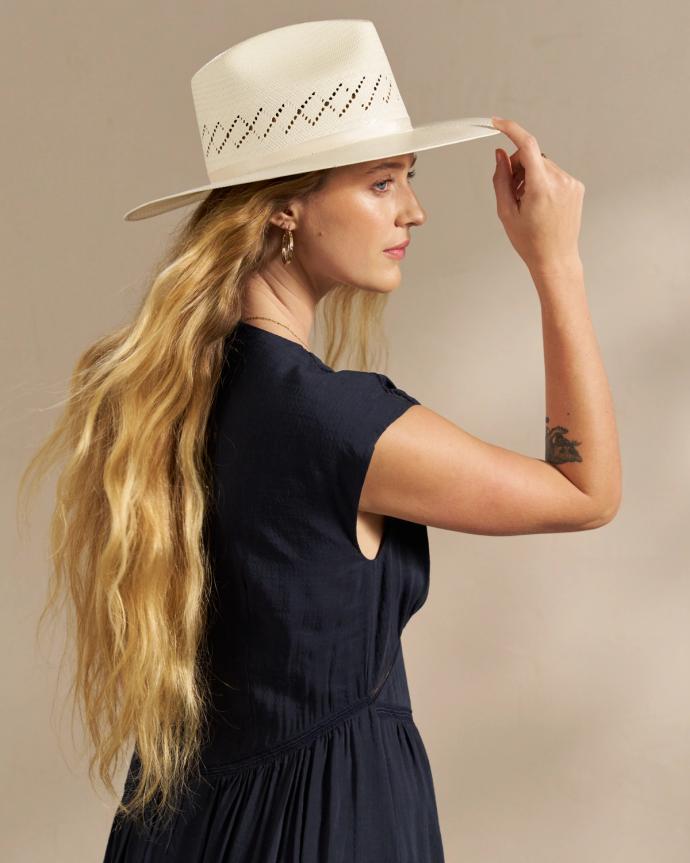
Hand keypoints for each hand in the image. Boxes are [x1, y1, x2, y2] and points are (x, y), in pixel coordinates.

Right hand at [491, 117, 584, 275]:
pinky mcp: (577, 186)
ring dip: (531, 177)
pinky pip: (554, 173)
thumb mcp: (506, 212)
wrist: (555, 259)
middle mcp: (560, 181)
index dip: (510, 129)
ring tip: (528, 203)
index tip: (497, 123)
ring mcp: (571, 183)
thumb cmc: (530, 242)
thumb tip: (500, 155)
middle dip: (518, 168)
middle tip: (514, 194)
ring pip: (542, 165)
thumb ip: (501, 179)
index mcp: (541, 188)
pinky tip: (541, 204)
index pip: (527, 145)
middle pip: (531, 156)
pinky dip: (543, 182)